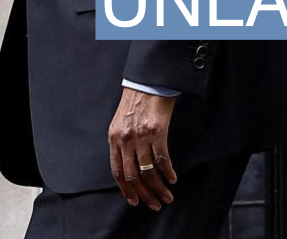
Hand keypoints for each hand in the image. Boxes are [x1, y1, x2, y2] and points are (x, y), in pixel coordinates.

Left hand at [108, 87, 178, 210]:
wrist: (146, 82)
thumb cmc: (135, 102)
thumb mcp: (120, 123)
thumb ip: (122, 142)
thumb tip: (131, 165)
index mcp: (113, 138)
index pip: (117, 171)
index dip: (126, 189)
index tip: (134, 201)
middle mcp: (124, 139)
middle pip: (132, 176)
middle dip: (145, 194)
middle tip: (155, 204)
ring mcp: (140, 136)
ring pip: (148, 171)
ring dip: (159, 188)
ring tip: (167, 196)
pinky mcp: (156, 132)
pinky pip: (162, 160)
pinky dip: (168, 173)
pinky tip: (172, 179)